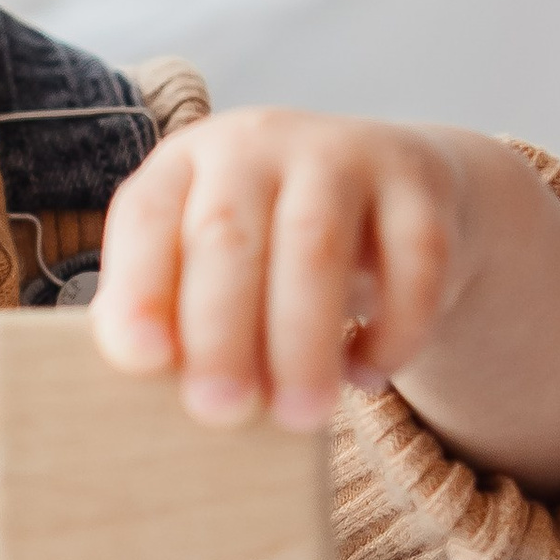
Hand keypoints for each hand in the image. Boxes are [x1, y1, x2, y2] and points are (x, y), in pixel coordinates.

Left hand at [92, 109, 559, 495]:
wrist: (394, 191)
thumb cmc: (274, 251)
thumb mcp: (213, 264)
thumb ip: (176, 311)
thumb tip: (148, 385)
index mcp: (186, 163)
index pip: (147, 215)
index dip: (140, 286)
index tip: (142, 360)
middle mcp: (257, 142)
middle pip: (228, 234)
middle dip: (221, 331)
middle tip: (220, 412)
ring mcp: (343, 151)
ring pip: (316, 244)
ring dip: (303, 340)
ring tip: (300, 417)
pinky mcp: (419, 180)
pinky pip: (411, 259)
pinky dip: (393, 328)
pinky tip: (367, 374)